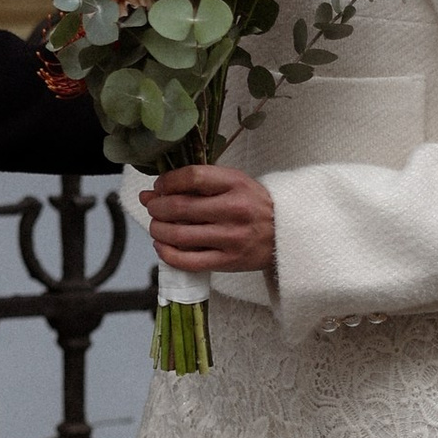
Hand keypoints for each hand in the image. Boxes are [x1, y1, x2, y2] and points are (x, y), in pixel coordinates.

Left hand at [145, 162, 276, 272]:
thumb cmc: (253, 206)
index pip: (192, 177)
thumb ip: (196, 184)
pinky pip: (188, 261)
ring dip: (158, 230)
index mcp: (236, 184)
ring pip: (179, 235)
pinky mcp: (228, 261)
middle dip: (157, 207)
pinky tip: (162, 246)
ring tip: (156, 226)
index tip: (159, 186)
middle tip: (153, 208)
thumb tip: (151, 193)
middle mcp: (234, 210)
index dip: (168, 182)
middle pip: (180, 207)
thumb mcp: (233, 184)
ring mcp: (231, 238)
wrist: (285, 234)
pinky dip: (167, 254)